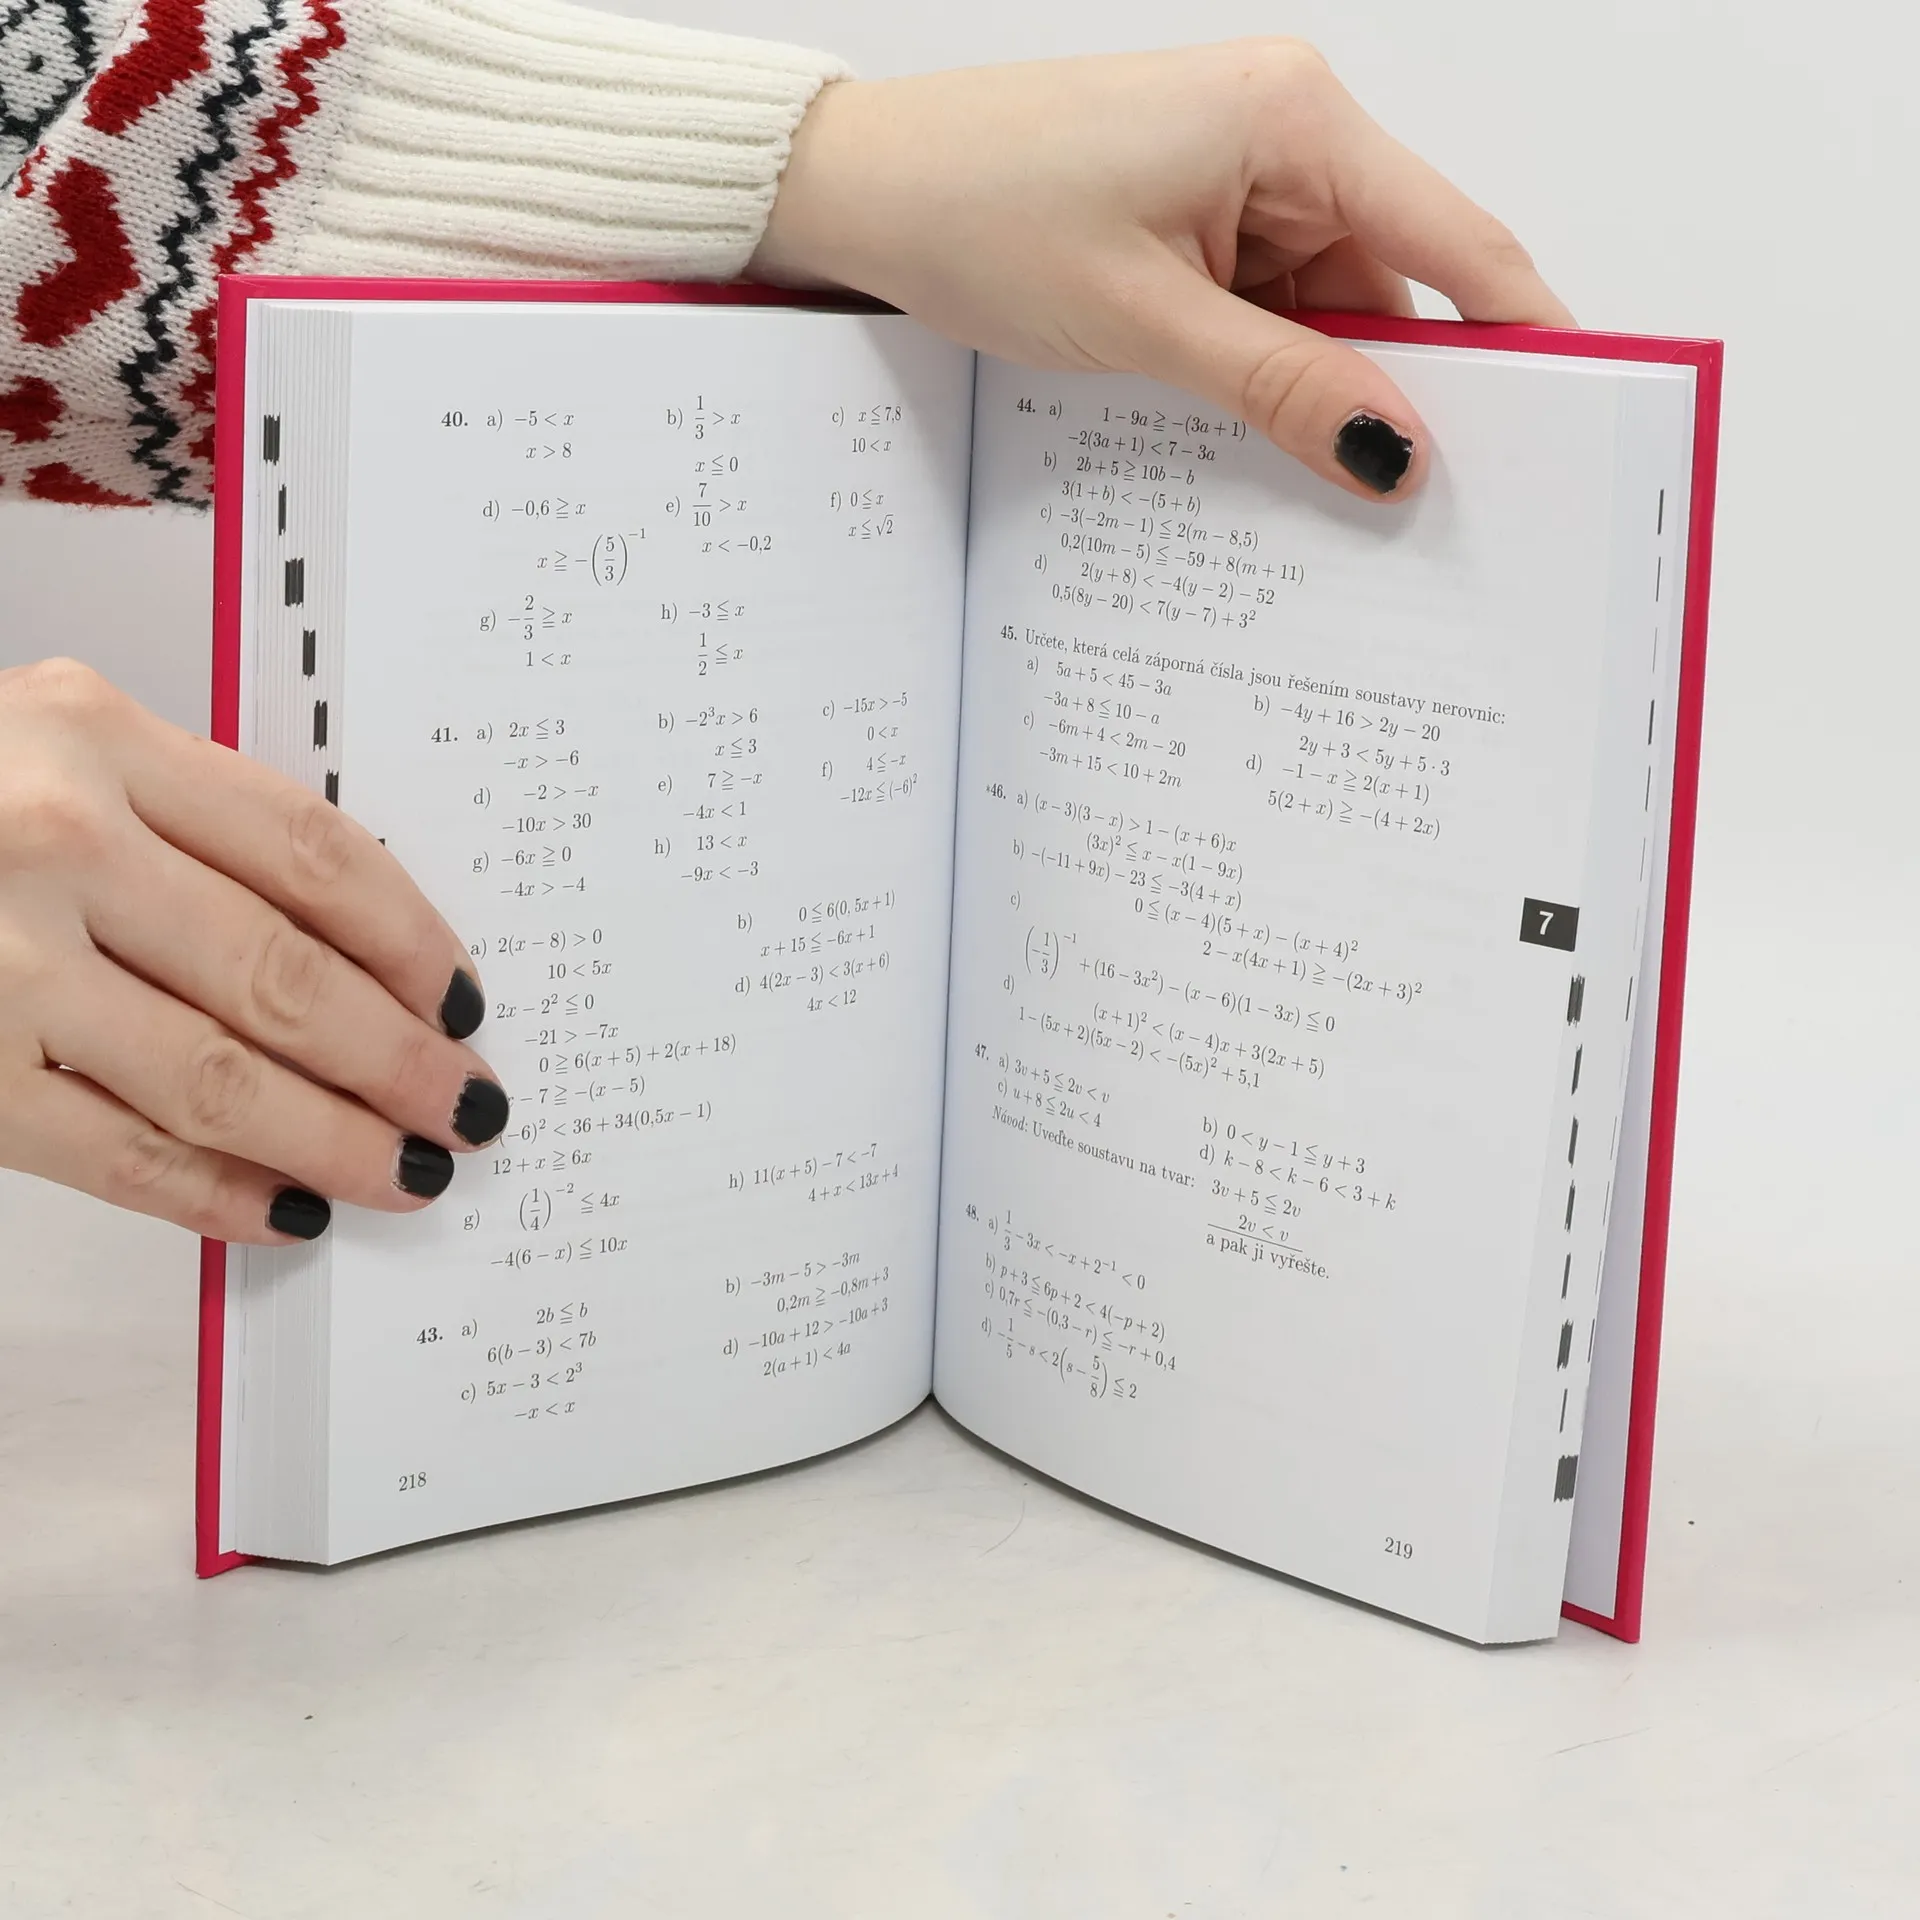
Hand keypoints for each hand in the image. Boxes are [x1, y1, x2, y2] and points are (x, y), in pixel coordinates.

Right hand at [0, 660, 508, 1243]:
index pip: (313, 853)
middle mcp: (51, 837)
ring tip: (405, 1172)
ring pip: (213, 1073)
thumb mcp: (57, 747)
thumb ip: (189, 818)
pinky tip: (284, 1211)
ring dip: (330, 1138)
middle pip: (282, 973)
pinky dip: (212, 1191)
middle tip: (467, 1111)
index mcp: (98, 735)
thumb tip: (363, 951)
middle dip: (397, 1060)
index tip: (468, 1003)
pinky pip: (112, 1149)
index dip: (412, 941)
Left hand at [752, 38, 1573, 502]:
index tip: (1570, 418)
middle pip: (1390, 281)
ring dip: (1313, 385)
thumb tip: (1393, 451)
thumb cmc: (982, 215)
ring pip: (1324, 302)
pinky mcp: (1192, 206)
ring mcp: (1236, 168)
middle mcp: (1284, 128)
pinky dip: (1262, 364)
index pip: (1454, 241)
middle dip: (1393, 387)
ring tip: (1305, 482)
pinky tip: (1247, 429)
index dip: (1519, 334)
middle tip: (1413, 504)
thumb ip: (1282, 389)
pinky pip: (1263, 298)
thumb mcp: (1148, 323)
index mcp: (1296, 120)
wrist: (861, 187)